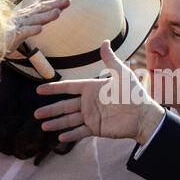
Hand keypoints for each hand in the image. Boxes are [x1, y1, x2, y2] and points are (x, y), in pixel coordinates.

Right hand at [6, 0, 71, 54]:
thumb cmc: (12, 31)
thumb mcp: (29, 23)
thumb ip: (41, 17)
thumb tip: (58, 9)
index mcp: (30, 12)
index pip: (45, 1)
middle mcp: (26, 16)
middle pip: (43, 8)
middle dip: (56, 3)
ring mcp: (20, 24)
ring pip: (35, 19)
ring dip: (47, 15)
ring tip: (58, 12)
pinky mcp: (14, 35)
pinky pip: (24, 32)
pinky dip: (31, 30)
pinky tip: (40, 29)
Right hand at [34, 41, 164, 144]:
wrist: (143, 114)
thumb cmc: (133, 93)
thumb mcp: (121, 74)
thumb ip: (110, 60)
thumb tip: (104, 41)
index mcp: (92, 88)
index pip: (69, 88)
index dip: (54, 89)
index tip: (39, 90)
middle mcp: (89, 102)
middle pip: (66, 106)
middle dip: (51, 110)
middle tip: (36, 114)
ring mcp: (92, 116)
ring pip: (70, 120)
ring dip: (57, 123)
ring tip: (43, 126)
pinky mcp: (96, 128)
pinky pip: (80, 132)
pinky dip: (70, 135)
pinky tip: (59, 138)